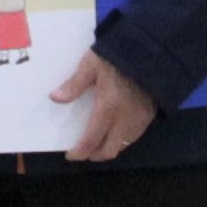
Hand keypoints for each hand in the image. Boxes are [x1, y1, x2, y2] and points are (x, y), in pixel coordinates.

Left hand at [48, 50, 155, 164]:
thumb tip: (55, 98)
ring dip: (109, 148)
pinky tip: (115, 131)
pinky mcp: (149, 115)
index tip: (70, 155)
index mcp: (108, 108)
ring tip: (98, 142)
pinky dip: (122, 140)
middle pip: (109, 150)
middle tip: (84, 151)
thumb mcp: (92, 64)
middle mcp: (125, 120)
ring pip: (123, 145)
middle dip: (95, 155)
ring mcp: (139, 119)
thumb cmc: (118, 56)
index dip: (80, 152)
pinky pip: (135, 136)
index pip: (91, 140)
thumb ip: (74, 84)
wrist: (152, 50)